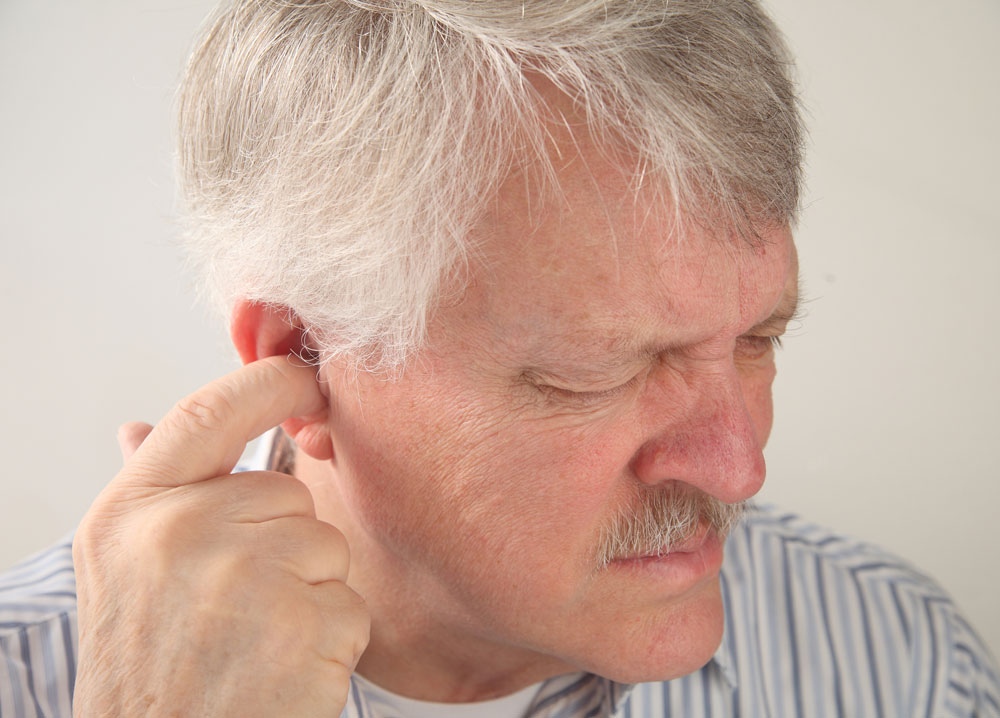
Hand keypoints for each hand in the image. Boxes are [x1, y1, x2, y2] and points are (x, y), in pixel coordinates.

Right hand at [72, 356, 368, 716]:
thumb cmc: (146, 664)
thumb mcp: (121, 568)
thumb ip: (151, 494)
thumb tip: (137, 428)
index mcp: (134, 511)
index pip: (210, 412)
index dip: (266, 380)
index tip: (302, 376)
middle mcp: (185, 532)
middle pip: (288, 494)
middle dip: (281, 541)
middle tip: (236, 603)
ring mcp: (249, 578)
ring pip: (326, 547)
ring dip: (307, 591)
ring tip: (253, 639)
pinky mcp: (306, 625)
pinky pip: (349, 603)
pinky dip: (329, 638)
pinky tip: (280, 667)